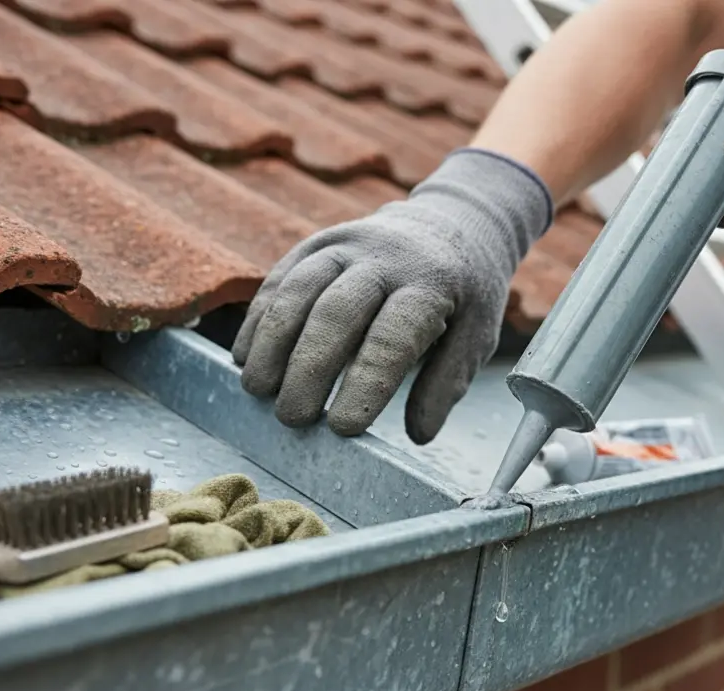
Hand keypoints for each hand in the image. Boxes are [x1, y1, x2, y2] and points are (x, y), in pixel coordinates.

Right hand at [233, 149, 552, 443]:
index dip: (365, 383)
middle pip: (336, 313)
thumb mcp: (477, 335)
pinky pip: (280, 279)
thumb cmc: (463, 293)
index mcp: (431, 284)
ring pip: (298, 291)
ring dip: (271, 344)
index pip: (393, 336)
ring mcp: (345, 244)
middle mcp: (384, 258)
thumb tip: (419, 434)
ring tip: (258, 391)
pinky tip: (246, 356)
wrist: (451, 223)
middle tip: (292, 418)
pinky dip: (259, 320)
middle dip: (308, 369)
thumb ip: (446, 383)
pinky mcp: (316, 243)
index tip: (343, 427)